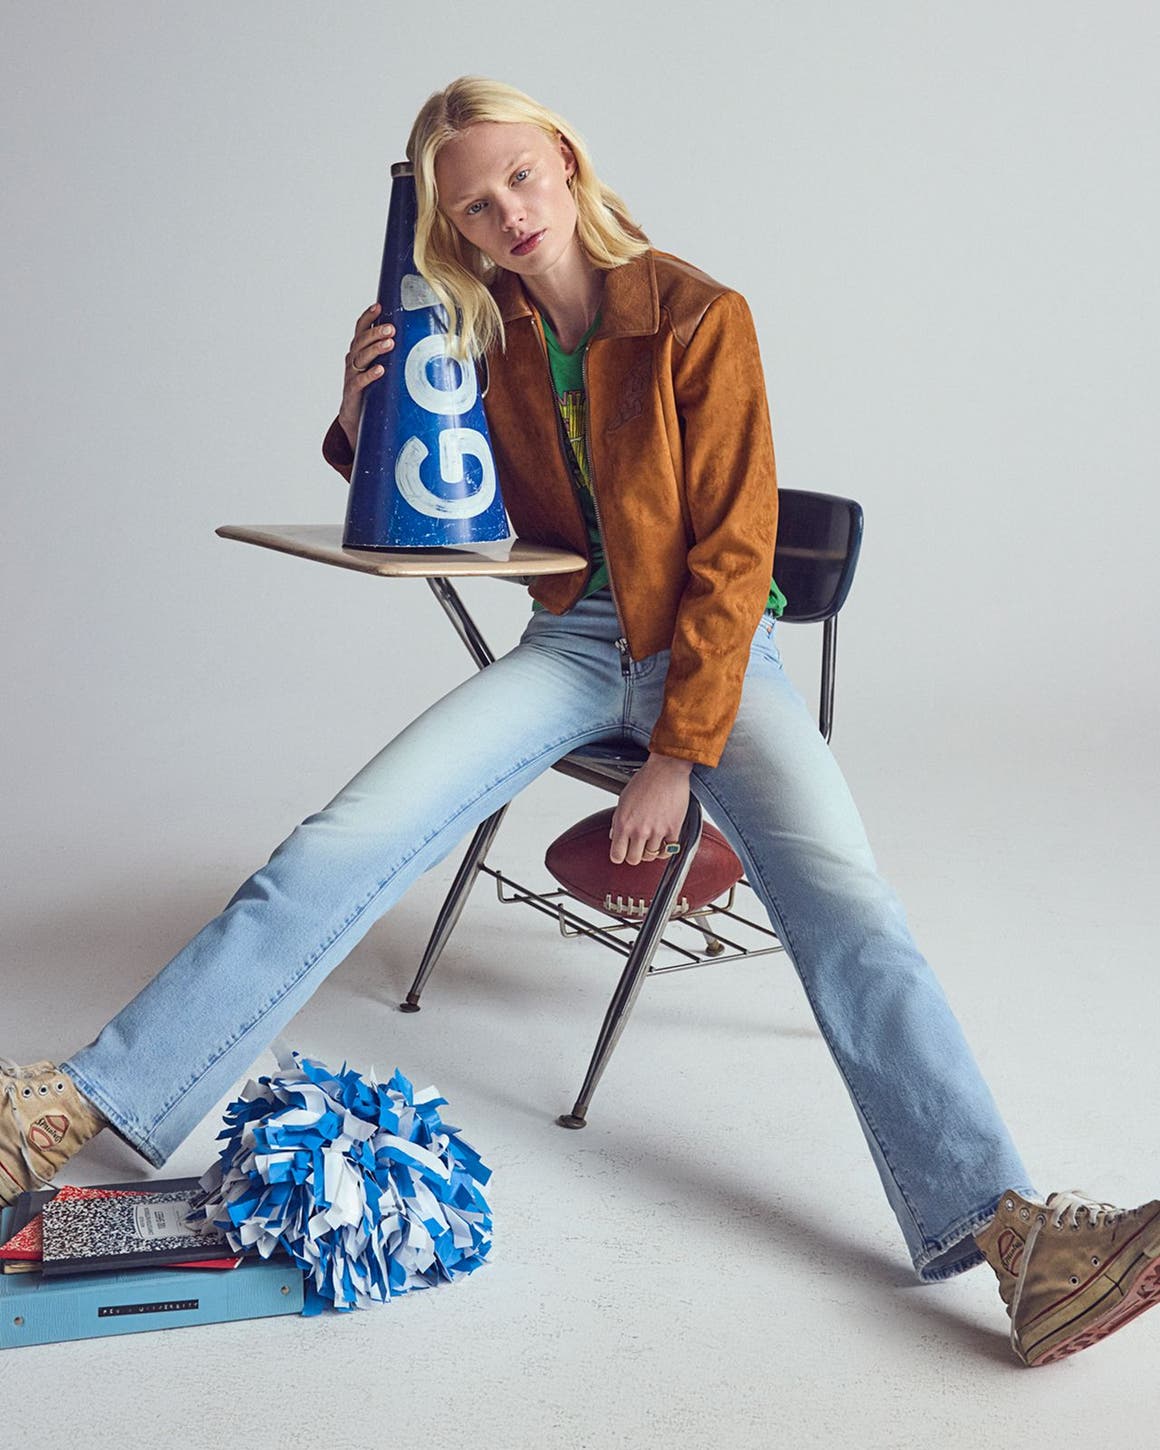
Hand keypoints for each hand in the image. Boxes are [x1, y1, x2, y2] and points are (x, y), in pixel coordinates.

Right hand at [338, 301, 394, 447]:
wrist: (355, 419)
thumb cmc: (372, 390)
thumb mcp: (381, 369)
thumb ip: (392, 357)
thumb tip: (421, 344)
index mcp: (359, 351)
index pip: (361, 329)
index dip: (368, 317)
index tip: (379, 306)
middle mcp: (353, 360)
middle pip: (361, 340)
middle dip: (376, 332)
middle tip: (391, 328)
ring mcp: (351, 375)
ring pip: (360, 357)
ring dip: (375, 349)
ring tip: (389, 343)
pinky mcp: (352, 392)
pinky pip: (359, 381)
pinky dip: (369, 375)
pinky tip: (380, 370)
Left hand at [609, 753, 692, 865]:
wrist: (666, 770)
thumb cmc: (645, 780)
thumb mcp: (623, 800)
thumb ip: (617, 820)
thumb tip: (614, 836)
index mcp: (623, 823)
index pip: (616, 855)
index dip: (618, 855)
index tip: (622, 853)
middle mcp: (639, 830)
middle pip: (634, 859)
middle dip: (634, 855)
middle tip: (637, 848)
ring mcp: (657, 831)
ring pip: (651, 856)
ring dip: (650, 850)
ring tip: (651, 841)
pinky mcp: (673, 829)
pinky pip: (669, 851)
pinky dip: (665, 850)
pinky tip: (663, 843)